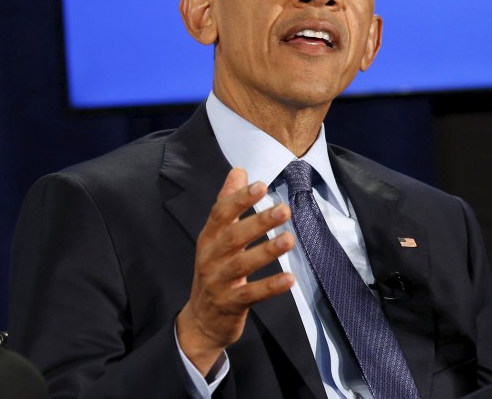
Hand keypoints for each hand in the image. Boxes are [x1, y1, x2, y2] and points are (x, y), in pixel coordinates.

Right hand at [176, 168, 295, 374]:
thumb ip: (228, 203)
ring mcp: (219, 282)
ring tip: (289, 240)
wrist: (201, 321)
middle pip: (234, 237)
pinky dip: (271, 286)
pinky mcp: (230, 304)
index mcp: (209, 238)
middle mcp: (211, 258)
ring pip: (242, 264)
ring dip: (266, 251)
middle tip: (284, 209)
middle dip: (259, 222)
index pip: (221, 214)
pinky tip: (290, 278)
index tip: (260, 185)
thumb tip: (239, 170)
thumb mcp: (217, 237)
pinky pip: (252, 294)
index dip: (240, 199)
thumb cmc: (215, 270)